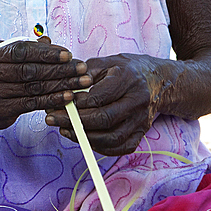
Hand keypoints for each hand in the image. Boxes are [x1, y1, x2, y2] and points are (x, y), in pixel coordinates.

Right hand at [0, 40, 90, 129]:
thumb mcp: (7, 59)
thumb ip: (27, 49)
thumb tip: (47, 40)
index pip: (22, 51)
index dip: (46, 53)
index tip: (68, 55)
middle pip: (31, 70)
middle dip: (60, 69)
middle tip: (81, 69)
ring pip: (34, 87)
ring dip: (61, 84)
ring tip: (80, 82)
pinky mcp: (1, 109)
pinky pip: (32, 103)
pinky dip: (52, 99)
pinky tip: (68, 96)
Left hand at [44, 53, 174, 154]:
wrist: (157, 80)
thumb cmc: (125, 70)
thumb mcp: (106, 62)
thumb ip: (85, 73)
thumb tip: (65, 87)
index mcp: (128, 78)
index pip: (99, 97)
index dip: (76, 103)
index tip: (58, 102)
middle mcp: (138, 100)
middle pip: (105, 118)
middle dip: (74, 121)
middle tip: (53, 118)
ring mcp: (142, 119)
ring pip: (112, 138)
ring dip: (85, 137)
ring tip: (65, 129)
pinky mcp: (142, 133)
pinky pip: (120, 147)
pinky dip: (100, 147)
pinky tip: (83, 138)